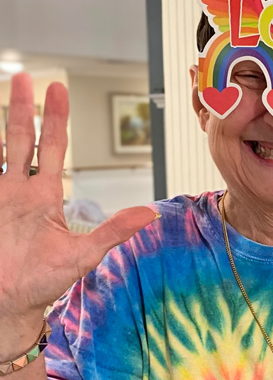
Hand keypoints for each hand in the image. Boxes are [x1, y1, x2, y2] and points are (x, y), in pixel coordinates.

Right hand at [0, 74, 157, 323]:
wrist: (11, 303)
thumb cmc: (46, 280)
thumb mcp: (84, 254)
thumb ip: (114, 230)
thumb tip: (150, 213)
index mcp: (45, 196)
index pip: (51, 147)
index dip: (55, 119)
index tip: (57, 89)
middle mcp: (18, 190)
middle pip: (20, 138)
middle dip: (22, 108)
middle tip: (25, 75)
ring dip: (0, 122)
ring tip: (7, 89)